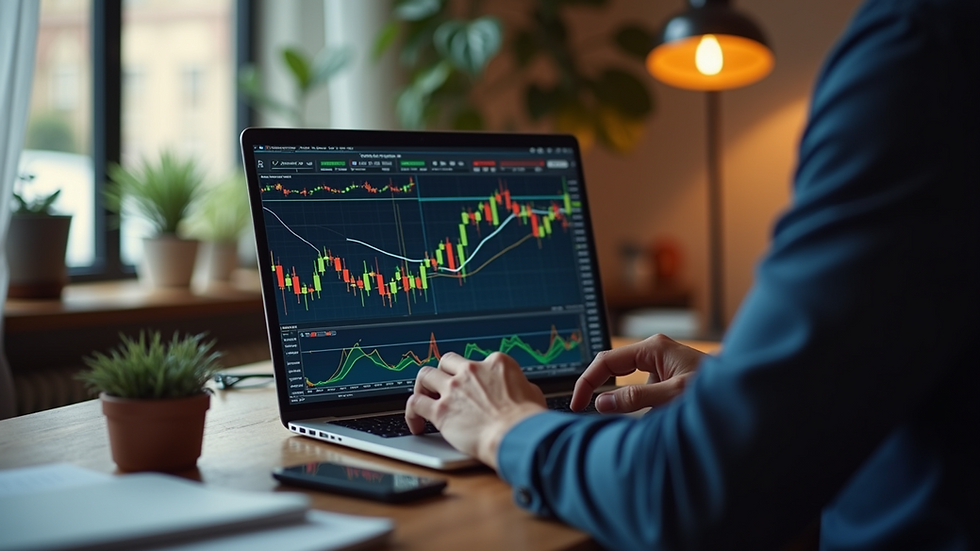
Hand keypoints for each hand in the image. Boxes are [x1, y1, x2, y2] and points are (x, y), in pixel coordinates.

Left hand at [405, 352, 545, 468]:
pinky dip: (412, 412)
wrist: (516, 436)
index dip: (471, 375)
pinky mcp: (441, 410)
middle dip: (442, 373)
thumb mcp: (533, 393)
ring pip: (425, 375)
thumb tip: (523, 390)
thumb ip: (522, 386)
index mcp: (496, 363)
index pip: (475, 361)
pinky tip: (417, 424)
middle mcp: (472, 371)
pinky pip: (416, 404)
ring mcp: (454, 388)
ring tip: (422, 398)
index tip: (470, 387)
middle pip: (446, 362)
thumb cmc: (528, 419)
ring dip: (422, 386)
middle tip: (442, 387)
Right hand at [570, 334, 704, 413]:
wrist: (746, 392)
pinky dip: (635, 406)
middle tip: (585, 413)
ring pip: (625, 383)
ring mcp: (659, 365)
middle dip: (598, 390)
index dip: (587, 383)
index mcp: (652, 348)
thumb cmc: (716, 390)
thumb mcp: (673, 395)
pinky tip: (646, 417)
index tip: (577, 404)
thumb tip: (601, 403)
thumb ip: (635, 398)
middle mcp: (653, 352)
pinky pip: (639, 391)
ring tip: (625, 417)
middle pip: (611, 369)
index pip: (605, 362)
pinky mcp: (665, 378)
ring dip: (621, 401)